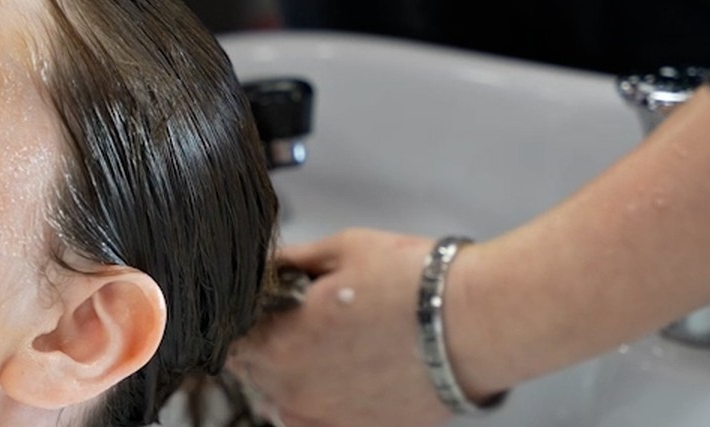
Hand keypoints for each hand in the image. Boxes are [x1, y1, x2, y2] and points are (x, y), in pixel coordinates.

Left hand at [229, 228, 456, 426]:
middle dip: (267, 345)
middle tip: (299, 319)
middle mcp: (297, 392)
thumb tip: (263, 263)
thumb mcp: (342, 250)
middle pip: (255, 373)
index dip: (243, 319)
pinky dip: (325, 401)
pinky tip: (349, 375)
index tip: (262, 306)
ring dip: (293, 375)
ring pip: (286, 401)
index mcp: (281, 346)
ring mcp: (330, 419)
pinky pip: (322, 421)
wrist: (478, 322)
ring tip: (329, 346)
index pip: (231, 340)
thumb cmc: (414, 282)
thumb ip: (290, 261)